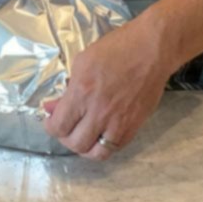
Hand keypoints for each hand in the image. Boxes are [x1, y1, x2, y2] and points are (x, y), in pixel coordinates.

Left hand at [43, 17, 172, 159]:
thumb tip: (52, 107)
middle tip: (66, 127)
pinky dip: (104, 146)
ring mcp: (119, 122)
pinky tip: (100, 134)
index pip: (59, 126)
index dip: (50, 127)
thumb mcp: (82, 62)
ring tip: (83, 135)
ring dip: (85, 147)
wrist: (152, 50)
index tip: (51, 120)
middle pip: (75, 144)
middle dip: (65, 138)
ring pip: (96, 153)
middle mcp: (99, 112)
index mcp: (82, 93)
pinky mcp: (134, 126)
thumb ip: (67, 89)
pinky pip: (115, 148)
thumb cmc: (116, 48)